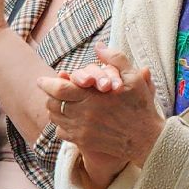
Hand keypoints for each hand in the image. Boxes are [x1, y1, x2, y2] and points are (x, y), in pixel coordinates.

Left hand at [42, 45, 165, 167]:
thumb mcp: (133, 78)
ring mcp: (82, 130)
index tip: (42, 80)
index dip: (47, 83)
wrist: (147, 139)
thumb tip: (98, 46)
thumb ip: (115, 59)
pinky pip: (61, 133)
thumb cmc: (141, 106)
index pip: (58, 89)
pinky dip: (61, 125)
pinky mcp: (84, 142)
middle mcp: (83, 115)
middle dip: (49, 96)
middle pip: (52, 104)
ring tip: (59, 103)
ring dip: (54, 110)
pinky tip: (69, 119)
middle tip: (52, 91)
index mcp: (92, 97)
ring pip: (55, 119)